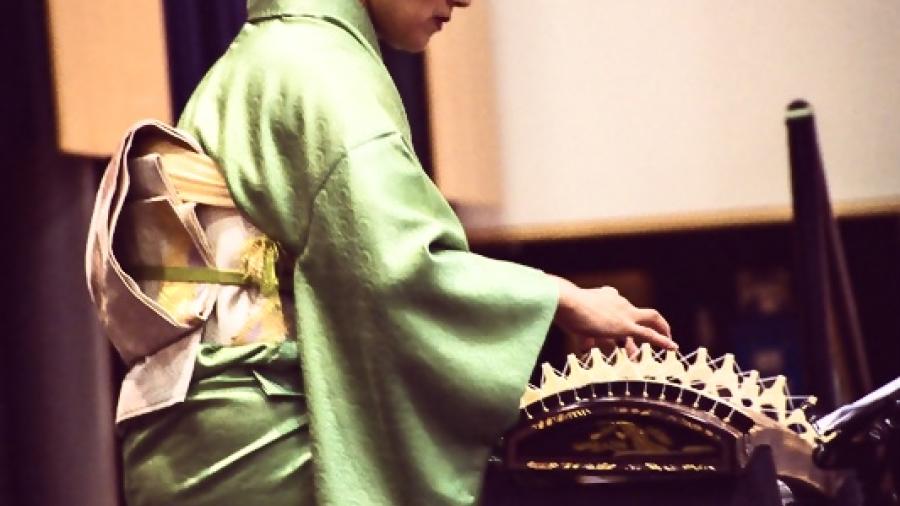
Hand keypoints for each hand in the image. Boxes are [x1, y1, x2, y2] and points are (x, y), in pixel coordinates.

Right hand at [550, 275, 675, 355]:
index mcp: (605, 296)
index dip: (622, 318)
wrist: (566, 301)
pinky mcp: (625, 326)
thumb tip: (585, 349)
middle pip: (637, 315)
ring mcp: (623, 313)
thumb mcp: (573, 318)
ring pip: (646, 324)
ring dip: (655, 336)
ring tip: (666, 346)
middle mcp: (617, 301)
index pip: (618, 306)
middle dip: (650, 324)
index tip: (621, 331)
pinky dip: (662, 340)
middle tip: (655, 334)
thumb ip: (582, 332)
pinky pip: (649, 334)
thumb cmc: (563, 307)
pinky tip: (672, 347)